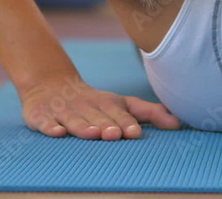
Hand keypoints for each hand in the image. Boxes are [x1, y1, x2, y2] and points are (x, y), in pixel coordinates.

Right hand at [20, 74, 180, 139]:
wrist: (50, 85)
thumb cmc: (94, 102)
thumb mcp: (122, 104)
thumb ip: (150, 113)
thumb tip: (179, 123)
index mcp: (107, 104)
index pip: (119, 114)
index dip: (127, 123)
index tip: (135, 133)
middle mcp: (86, 106)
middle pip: (98, 118)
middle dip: (107, 126)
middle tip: (115, 135)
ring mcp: (63, 111)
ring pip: (74, 120)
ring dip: (83, 127)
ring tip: (93, 134)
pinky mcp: (41, 115)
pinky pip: (45, 122)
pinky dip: (50, 127)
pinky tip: (57, 133)